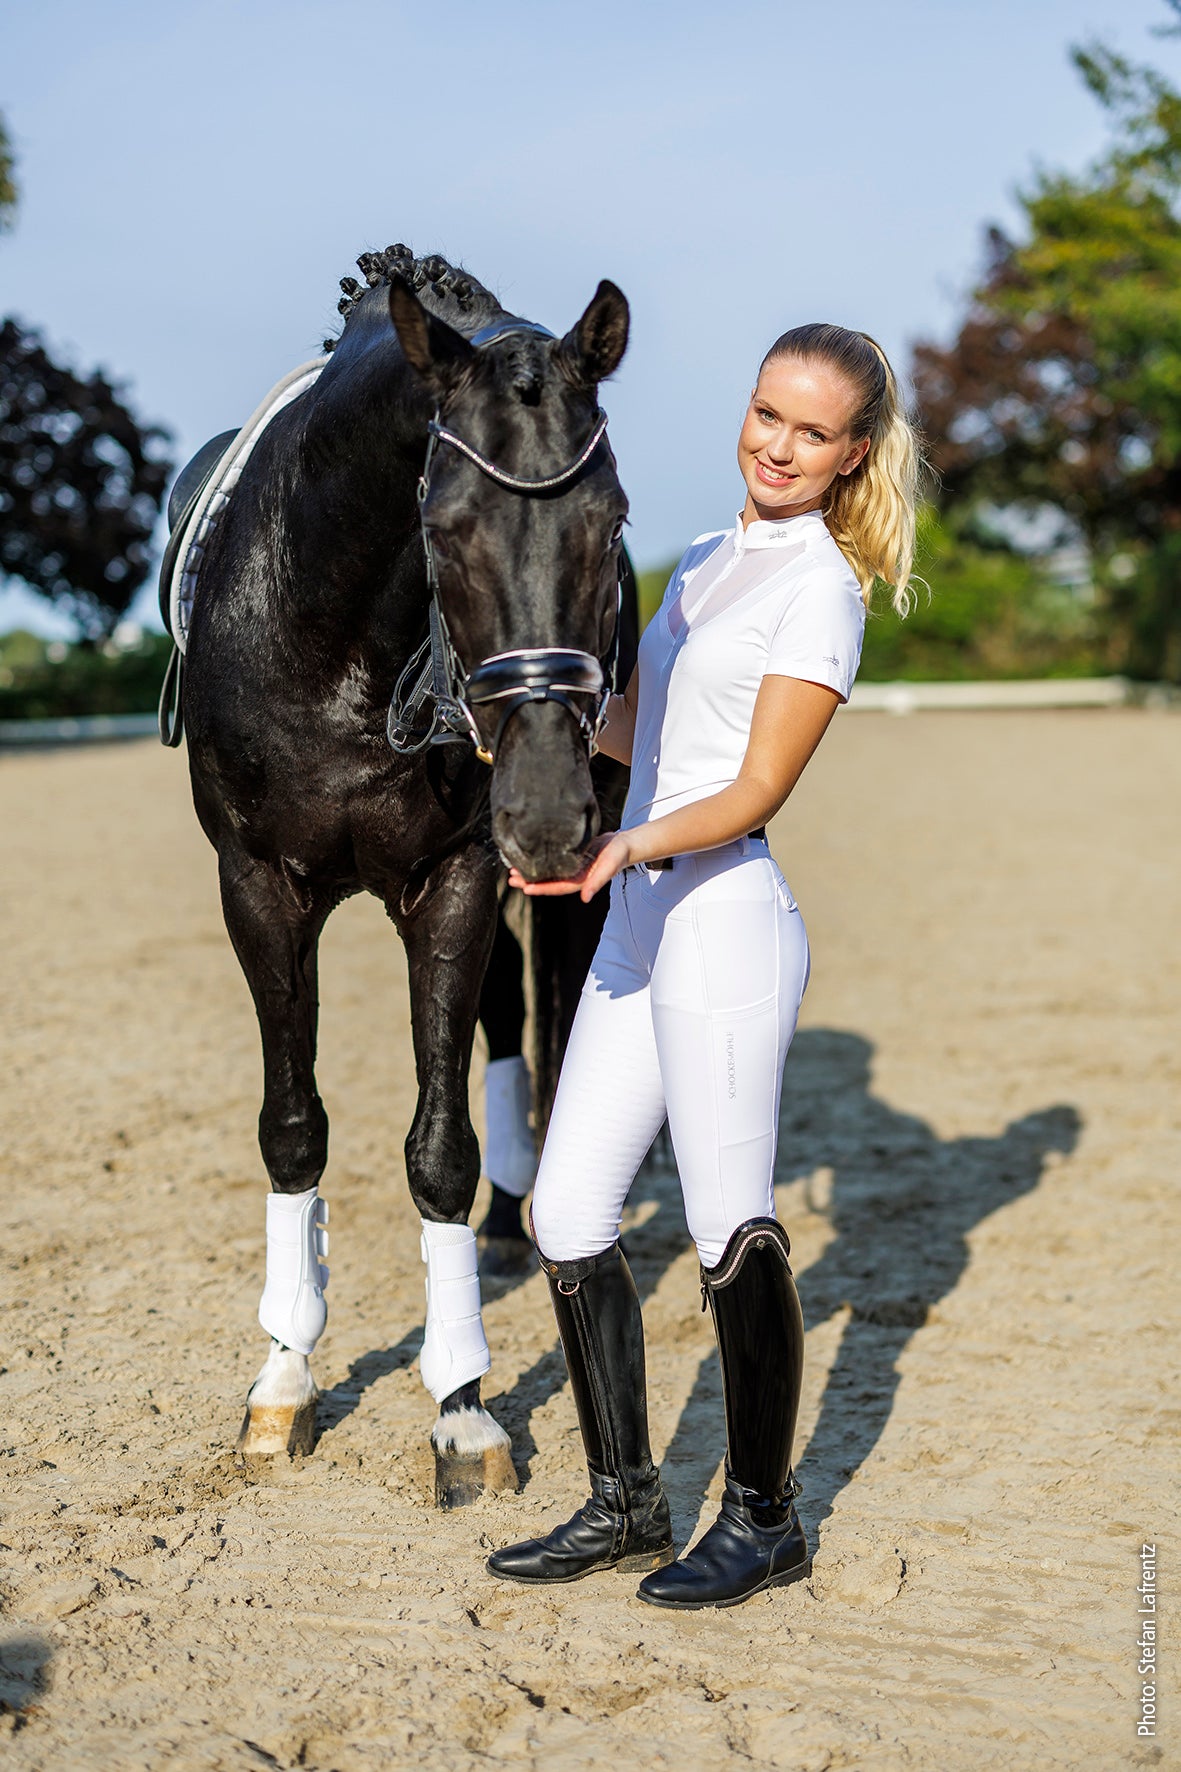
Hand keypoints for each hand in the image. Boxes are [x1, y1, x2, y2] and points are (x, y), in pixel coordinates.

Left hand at [507, 831, 632, 901]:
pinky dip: (540, 860)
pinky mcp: (571, 857)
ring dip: (532, 872)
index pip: (557, 887)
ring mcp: (571, 867)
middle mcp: (573, 876)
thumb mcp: (609, 867)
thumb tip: (585, 898)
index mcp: (580, 881)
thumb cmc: (618, 855)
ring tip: (514, 869)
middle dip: (529, 881)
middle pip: (548, 881)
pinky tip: (529, 856)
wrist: (623, 843)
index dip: (541, 888)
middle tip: (512, 878)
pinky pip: (552, 861)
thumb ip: (597, 882)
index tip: (525, 887)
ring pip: (548, 872)